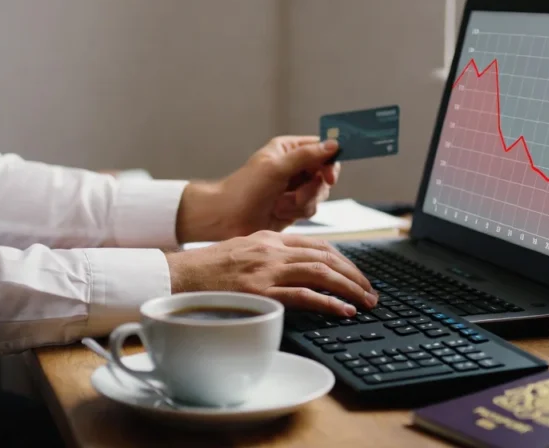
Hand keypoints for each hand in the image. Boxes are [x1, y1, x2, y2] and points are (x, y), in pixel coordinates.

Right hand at [164, 231, 376, 315]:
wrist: (177, 276)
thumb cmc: (205, 270)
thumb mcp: (241, 251)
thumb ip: (267, 257)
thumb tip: (292, 272)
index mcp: (268, 238)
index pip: (317, 244)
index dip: (343, 260)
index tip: (357, 274)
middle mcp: (271, 249)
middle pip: (326, 257)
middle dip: (354, 275)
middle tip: (371, 292)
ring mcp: (266, 269)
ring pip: (321, 272)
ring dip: (349, 288)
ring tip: (366, 302)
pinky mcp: (260, 290)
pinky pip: (303, 295)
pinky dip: (328, 302)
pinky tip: (343, 311)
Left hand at [176, 136, 340, 242]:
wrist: (228, 218)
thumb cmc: (244, 189)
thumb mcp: (276, 168)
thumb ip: (306, 156)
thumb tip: (333, 145)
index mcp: (289, 149)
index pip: (322, 148)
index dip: (329, 162)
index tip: (329, 176)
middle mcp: (294, 167)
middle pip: (325, 174)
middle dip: (313, 188)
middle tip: (297, 194)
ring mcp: (295, 188)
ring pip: (319, 194)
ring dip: (301, 202)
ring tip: (280, 204)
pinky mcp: (294, 207)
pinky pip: (310, 209)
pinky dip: (296, 212)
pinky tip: (278, 212)